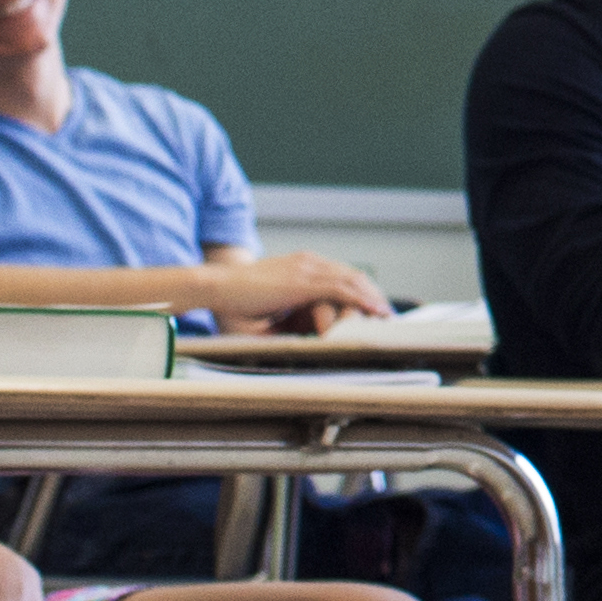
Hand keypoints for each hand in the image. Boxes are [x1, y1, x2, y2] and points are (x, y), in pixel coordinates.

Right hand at [196, 250, 392, 334]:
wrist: (214, 286)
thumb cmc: (234, 302)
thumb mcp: (271, 311)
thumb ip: (291, 319)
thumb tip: (306, 337)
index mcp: (301, 265)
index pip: (340, 274)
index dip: (360, 290)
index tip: (373, 308)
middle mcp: (308, 263)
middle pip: (352, 275)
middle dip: (372, 294)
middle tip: (387, 315)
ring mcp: (306, 269)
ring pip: (352, 281)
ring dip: (371, 299)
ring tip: (386, 317)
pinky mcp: (302, 281)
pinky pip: (341, 289)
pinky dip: (360, 300)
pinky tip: (373, 311)